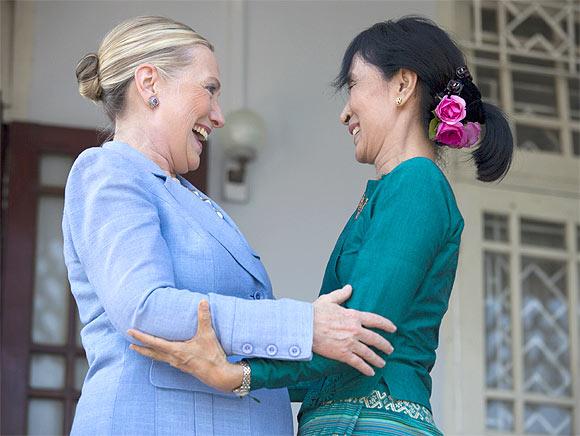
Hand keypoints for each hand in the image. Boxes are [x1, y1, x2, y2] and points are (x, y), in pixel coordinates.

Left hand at [127, 300, 242, 391]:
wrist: (219, 375)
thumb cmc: (212, 356)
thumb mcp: (208, 335)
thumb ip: (204, 318)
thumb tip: (203, 301)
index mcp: (176, 350)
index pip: (154, 342)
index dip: (141, 337)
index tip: (130, 332)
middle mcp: (174, 358)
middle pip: (152, 353)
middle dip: (141, 348)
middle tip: (130, 344)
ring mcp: (178, 364)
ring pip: (159, 358)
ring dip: (149, 353)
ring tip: (143, 348)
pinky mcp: (184, 367)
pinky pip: (167, 360)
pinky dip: (160, 356)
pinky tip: (163, 354)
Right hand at [312, 285, 396, 375]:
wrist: (304, 327)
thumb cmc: (314, 313)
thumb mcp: (329, 299)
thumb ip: (341, 294)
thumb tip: (349, 287)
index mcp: (353, 315)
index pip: (375, 320)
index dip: (386, 325)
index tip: (393, 329)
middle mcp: (355, 330)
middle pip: (375, 339)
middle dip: (385, 345)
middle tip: (390, 349)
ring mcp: (350, 343)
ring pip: (368, 353)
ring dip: (377, 359)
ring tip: (382, 363)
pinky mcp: (343, 354)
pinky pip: (358, 363)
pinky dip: (365, 368)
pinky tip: (370, 372)